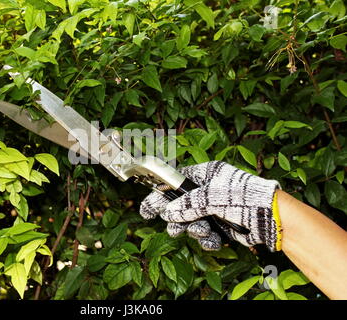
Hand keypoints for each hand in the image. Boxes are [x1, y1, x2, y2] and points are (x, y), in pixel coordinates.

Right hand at [140, 161, 280, 250]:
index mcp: (205, 175)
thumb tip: (168, 213)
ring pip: (192, 223)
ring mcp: (215, 209)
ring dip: (196, 230)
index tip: (148, 208)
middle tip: (175, 229)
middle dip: (179, 220)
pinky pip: (206, 234)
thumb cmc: (243, 197)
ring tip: (205, 231)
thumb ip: (187, 204)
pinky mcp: (222, 226)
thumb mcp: (211, 197)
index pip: (175, 183)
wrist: (272, 218)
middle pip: (181, 207)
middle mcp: (208, 192)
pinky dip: (208, 240)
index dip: (161, 196)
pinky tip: (215, 240)